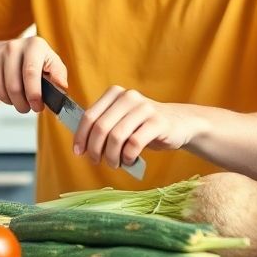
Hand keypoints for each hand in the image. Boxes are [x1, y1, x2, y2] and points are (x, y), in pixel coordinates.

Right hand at [0, 35, 67, 113]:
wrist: (4, 52)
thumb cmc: (32, 61)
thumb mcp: (49, 63)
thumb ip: (58, 74)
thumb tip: (62, 86)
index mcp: (36, 45)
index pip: (33, 72)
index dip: (36, 93)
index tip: (40, 105)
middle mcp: (17, 46)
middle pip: (20, 83)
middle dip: (29, 101)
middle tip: (35, 108)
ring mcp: (2, 53)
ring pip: (9, 89)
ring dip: (18, 103)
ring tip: (24, 104)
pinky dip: (6, 100)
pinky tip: (12, 97)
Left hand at [74, 87, 196, 169]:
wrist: (178, 124)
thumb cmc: (143, 126)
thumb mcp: (121, 120)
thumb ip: (102, 126)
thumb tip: (79, 146)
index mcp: (114, 93)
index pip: (89, 116)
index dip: (80, 136)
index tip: (78, 152)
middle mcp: (128, 97)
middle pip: (101, 127)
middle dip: (95, 149)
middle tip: (96, 161)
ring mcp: (144, 108)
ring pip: (116, 136)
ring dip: (111, 156)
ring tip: (114, 163)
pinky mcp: (157, 122)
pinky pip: (134, 144)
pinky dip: (128, 157)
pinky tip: (129, 160)